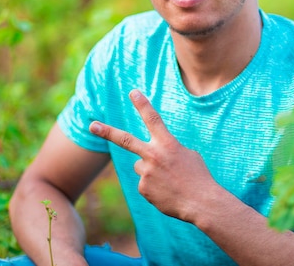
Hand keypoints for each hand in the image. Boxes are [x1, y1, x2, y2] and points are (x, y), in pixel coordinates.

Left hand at [89, 89, 217, 221]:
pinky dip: (154, 186)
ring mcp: (147, 173)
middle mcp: (154, 155)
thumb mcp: (187, 155)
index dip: (142, 104)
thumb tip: (151, 154)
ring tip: (169, 180)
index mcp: (168, 144)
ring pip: (140, 166)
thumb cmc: (198, 176)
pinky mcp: (143, 188)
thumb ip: (166, 150)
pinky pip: (145, 183)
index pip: (153, 119)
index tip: (133, 92)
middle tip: (92, 125)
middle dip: (107, 132)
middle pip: (126, 140)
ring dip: (151, 170)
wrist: (201, 202)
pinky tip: (167, 191)